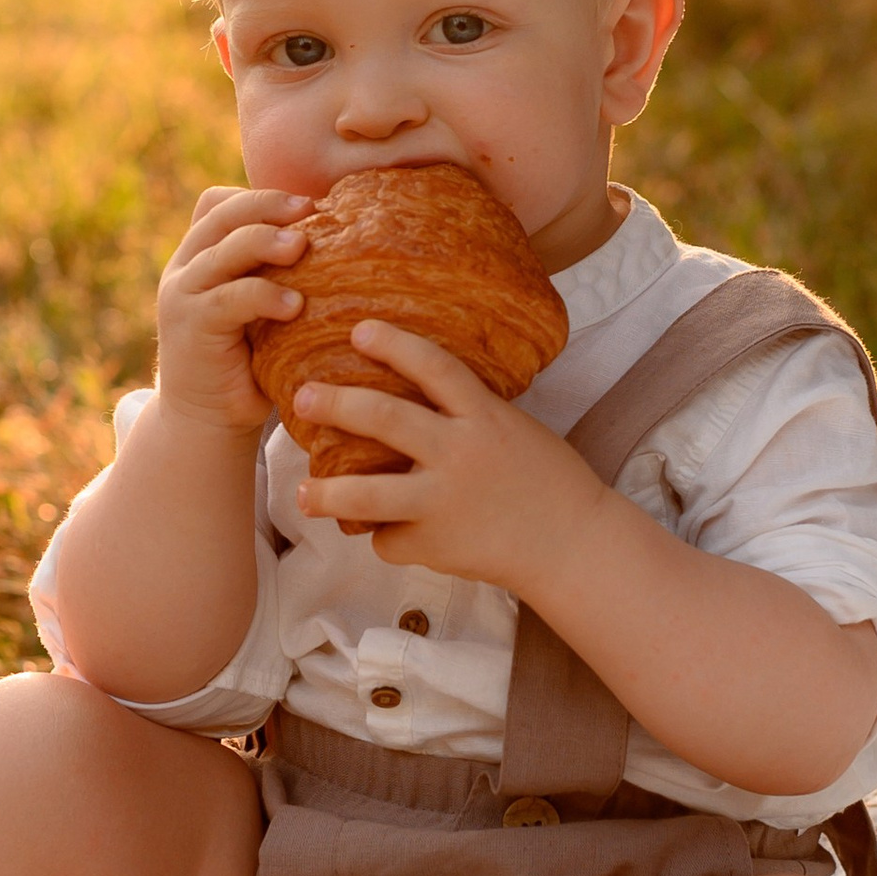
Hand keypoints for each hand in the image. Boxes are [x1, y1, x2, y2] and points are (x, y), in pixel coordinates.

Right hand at [152, 186, 307, 433]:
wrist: (208, 421)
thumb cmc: (248, 362)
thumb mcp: (258, 309)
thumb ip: (276, 274)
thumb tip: (344, 241)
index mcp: (198, 256)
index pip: (218, 204)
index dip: (260, 196)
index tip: (309, 203)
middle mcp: (184, 268)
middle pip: (221, 214)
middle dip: (268, 205)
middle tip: (311, 209)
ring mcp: (182, 295)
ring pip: (224, 250)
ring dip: (266, 241)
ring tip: (302, 246)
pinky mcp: (191, 326)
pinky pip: (230, 298)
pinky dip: (264, 295)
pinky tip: (295, 304)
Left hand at [290, 321, 607, 587]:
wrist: (573, 544)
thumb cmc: (548, 481)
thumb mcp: (514, 429)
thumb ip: (469, 414)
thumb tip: (417, 393)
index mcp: (485, 417)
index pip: (435, 368)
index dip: (395, 345)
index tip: (359, 329)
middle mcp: (460, 453)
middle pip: (386, 420)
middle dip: (337, 405)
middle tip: (303, 396)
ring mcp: (444, 501)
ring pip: (368, 495)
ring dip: (329, 494)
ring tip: (304, 492)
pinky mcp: (436, 545)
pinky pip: (391, 540)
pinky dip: (388, 537)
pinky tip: (393, 536)